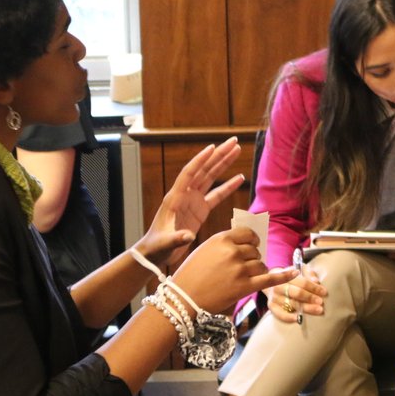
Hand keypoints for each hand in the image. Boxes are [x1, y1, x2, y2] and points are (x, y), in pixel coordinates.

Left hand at [136, 137, 245, 268]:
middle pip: (204, 170)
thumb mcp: (166, 243)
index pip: (189, 173)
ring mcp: (193, 201)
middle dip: (218, 155)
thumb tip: (188, 236)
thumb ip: (177, 238)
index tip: (213, 147)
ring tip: (237, 150)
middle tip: (233, 142)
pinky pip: (216, 195)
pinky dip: (228, 187)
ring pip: (211, 178)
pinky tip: (240, 177)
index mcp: (175, 197)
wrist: (154, 253)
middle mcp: (185, 194)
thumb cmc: (156, 246)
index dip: (200, 160)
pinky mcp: (200, 210)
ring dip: (223, 164)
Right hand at [173, 223, 297, 313]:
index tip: (251, 245)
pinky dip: (283, 275)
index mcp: (222, 239)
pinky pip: (270, 279)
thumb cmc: (190, 274)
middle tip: (239, 268)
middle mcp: (232, 252)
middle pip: (255, 250)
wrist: (182, 299)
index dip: (252, 240)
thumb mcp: (205, 250)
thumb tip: (248, 240)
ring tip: (242, 278)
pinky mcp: (244, 287)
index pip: (248, 234)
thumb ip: (226, 243)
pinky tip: (294, 271)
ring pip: (261, 264)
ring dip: (256, 270)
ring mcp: (240, 269)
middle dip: (251, 258)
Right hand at [266, 267, 325, 322]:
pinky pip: (280, 314)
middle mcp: (278, 287)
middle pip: (297, 293)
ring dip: (305, 308)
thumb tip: (316, 281)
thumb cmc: (290, 276)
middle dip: (310, 298)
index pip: (302, 282)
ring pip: (292, 304)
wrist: (271, 281)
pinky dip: (288, 317)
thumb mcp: (299, 270)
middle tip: (321, 302)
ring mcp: (274, 297)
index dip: (314, 287)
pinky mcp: (272, 307)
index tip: (324, 292)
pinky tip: (299, 319)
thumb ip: (308, 273)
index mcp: (285, 276)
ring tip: (317, 310)